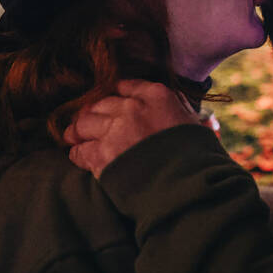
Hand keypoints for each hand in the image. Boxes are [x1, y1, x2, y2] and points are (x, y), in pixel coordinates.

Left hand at [65, 79, 201, 177]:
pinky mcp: (101, 156)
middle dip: (92, 113)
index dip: (115, 95)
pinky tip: (79, 156)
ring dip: (78, 131)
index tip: (110, 103)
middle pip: (100, 104)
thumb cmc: (197, 157)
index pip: (125, 85)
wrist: (188, 187)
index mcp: (157, 96)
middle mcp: (132, 108)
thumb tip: (176, 109)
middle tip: (87, 121)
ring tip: (75, 137)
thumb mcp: (193, 122)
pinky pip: (79, 151)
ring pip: (83, 124)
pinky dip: (78, 153)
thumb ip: (177, 110)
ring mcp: (114, 131)